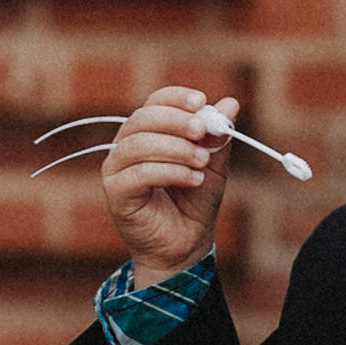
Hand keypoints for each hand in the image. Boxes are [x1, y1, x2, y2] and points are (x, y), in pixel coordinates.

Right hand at [103, 87, 234, 283]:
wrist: (186, 245)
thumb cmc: (195, 203)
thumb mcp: (213, 164)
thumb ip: (218, 136)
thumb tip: (230, 103)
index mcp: (148, 132)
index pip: (155, 102)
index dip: (176, 98)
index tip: (201, 102)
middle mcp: (127, 146)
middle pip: (143, 118)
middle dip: (176, 121)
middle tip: (202, 131)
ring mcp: (117, 169)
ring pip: (138, 144)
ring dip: (175, 149)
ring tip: (202, 163)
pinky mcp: (115, 192)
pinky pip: (138, 173)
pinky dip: (169, 172)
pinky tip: (193, 179)